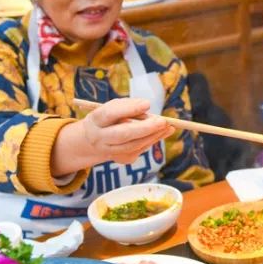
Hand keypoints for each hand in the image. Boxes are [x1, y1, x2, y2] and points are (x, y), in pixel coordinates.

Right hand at [53, 98, 172, 176]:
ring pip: (133, 145)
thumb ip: (128, 106)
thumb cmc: (108, 119)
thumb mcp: (113, 107)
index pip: (110, 114)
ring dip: (153, 136)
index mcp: (96, 120)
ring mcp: (109, 151)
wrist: (93, 141)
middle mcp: (100, 138)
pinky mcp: (120, 159)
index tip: (147, 104)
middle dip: (144, 128)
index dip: (129, 109)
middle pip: (122, 134)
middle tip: (162, 121)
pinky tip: (162, 132)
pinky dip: (151, 140)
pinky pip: (138, 150)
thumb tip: (146, 106)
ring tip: (169, 126)